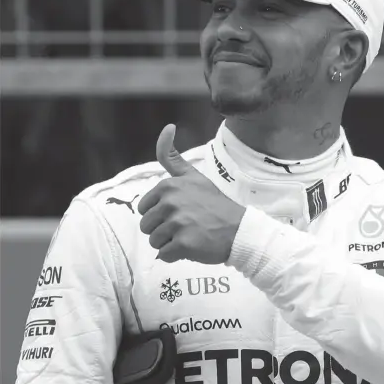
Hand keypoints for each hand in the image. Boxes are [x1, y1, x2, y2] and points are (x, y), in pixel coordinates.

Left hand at [138, 124, 245, 263]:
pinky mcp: (183, 244)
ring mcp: (177, 224)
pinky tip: (192, 247)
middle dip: (162, 230)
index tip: (180, 213)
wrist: (240, 230)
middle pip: (146, 226)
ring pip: (154, 242)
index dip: (159, 215)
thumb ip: (173, 158)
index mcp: (168, 186)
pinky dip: (175, 256)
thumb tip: (167, 127)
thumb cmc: (216, 205)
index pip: (144, 208)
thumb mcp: (194, 177)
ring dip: (169, 244)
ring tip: (189, 236)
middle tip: (185, 227)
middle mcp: (170, 203)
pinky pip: (164, 255)